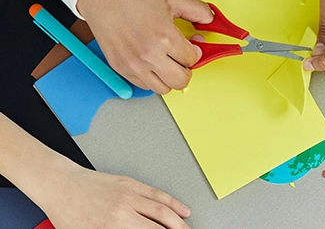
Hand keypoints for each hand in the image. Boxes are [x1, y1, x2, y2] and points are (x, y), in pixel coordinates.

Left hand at [25, 162, 190, 228]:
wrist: (58, 184)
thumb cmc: (66, 211)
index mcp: (111, 227)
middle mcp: (123, 212)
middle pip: (159, 226)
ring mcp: (128, 195)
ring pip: (163, 211)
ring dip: (179, 222)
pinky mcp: (130, 184)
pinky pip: (157, 194)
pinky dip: (173, 203)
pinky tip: (182, 210)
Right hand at [77, 0, 210, 93]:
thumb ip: (197, 10)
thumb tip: (211, 20)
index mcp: (163, 37)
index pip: (193, 59)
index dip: (196, 51)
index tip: (192, 44)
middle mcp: (147, 55)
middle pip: (180, 81)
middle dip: (187, 69)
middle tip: (183, 56)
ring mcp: (132, 64)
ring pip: (163, 89)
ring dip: (169, 77)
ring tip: (167, 60)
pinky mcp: (119, 67)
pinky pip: (144, 86)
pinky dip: (152, 78)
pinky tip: (152, 61)